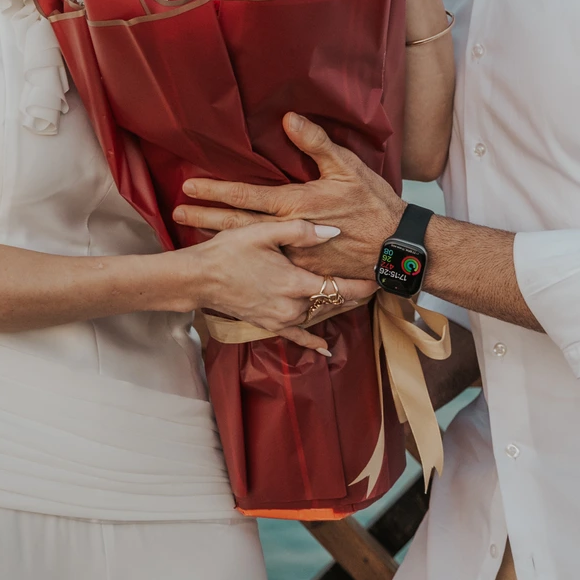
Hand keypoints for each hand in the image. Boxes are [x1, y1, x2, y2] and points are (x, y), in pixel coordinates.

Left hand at [174, 112, 401, 282]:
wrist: (395, 247)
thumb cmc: (373, 204)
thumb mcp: (347, 166)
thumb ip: (315, 142)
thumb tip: (288, 119)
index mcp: (295, 205)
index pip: (246, 196)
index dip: (216, 190)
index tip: (189, 187)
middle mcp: (288, 232)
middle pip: (237, 225)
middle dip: (205, 218)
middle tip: (177, 214)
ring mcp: (294, 255)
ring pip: (250, 247)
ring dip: (220, 238)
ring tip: (193, 234)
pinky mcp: (304, 271)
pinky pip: (270, 264)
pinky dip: (247, 259)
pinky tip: (232, 257)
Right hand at [189, 217, 372, 355]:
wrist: (199, 277)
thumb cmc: (229, 250)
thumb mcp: (263, 231)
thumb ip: (300, 231)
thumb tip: (334, 232)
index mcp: (294, 282)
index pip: (338, 286)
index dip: (361, 284)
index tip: (379, 278)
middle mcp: (291, 306)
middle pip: (331, 302)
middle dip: (353, 294)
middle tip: (373, 283)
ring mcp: (280, 318)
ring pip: (317, 315)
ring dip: (335, 307)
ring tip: (355, 298)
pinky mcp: (268, 325)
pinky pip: (296, 335)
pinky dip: (311, 341)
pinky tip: (324, 348)